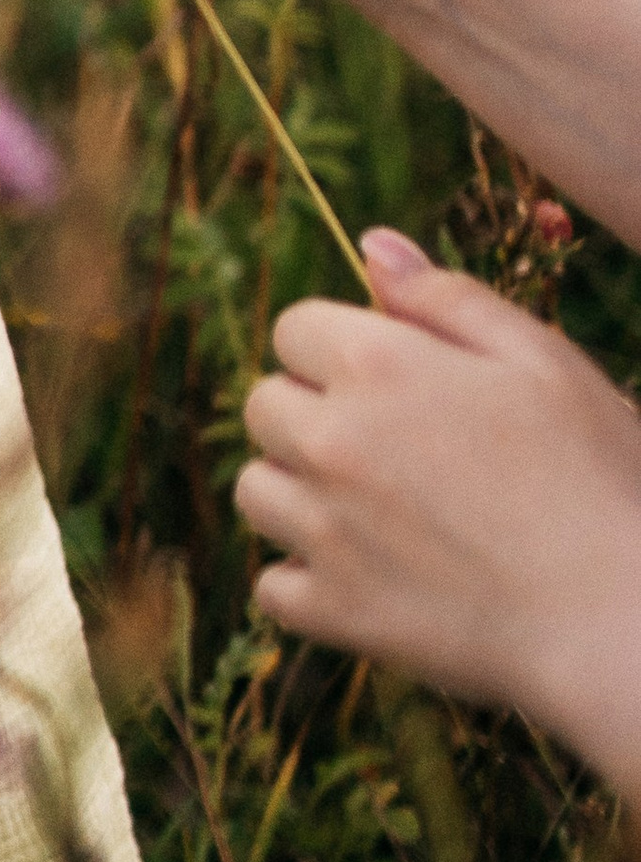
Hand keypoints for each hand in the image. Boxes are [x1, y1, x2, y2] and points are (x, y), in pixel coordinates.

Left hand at [240, 235, 640, 791]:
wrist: (618, 616)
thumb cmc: (598, 479)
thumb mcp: (543, 362)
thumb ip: (447, 297)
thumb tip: (371, 244)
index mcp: (376, 365)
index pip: (294, 328)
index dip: (340, 348)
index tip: (390, 382)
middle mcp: (330, 441)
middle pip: (264, 406)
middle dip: (313, 415)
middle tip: (395, 450)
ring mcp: (323, 531)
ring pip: (256, 491)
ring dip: (300, 495)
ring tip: (380, 513)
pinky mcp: (332, 612)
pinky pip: (272, 587)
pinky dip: (309, 584)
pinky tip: (372, 578)